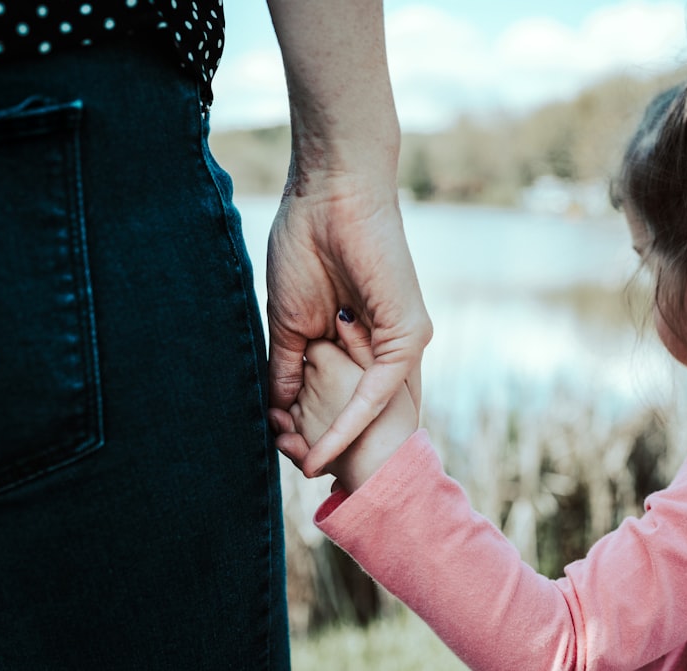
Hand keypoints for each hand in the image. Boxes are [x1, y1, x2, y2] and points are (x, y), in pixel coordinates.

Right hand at [266, 176, 431, 477]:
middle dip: (327, 444)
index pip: (344, 399)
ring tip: (302, 470)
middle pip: (361, 413)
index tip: (284, 454)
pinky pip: (378, 391)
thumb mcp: (289, 323)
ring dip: (335, 442)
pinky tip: (320, 449)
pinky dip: (348, 423)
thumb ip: (287, 368)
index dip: (316, 429)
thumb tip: (276, 412)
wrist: (326, 195)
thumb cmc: (304, 246)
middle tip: (296, 472)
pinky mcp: (410, 335)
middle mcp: (386, 346)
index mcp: (360, 342)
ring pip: (371, 410)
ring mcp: (402, 342)